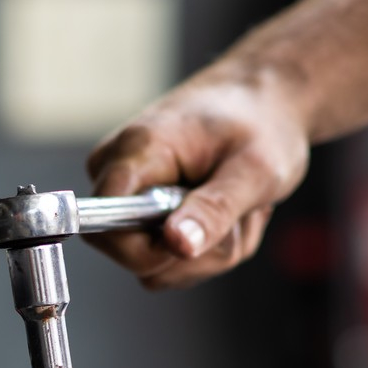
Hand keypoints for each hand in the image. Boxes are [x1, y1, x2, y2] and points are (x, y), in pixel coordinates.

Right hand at [85, 63, 310, 291]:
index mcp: (136, 151)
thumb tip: (177, 244)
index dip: (146, 250)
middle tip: (238, 216)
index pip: (101, 224)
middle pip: (131, 255)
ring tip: (237, 208)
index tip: (196, 237)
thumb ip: (214, 209)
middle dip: (196, 254)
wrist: (267, 101)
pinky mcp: (143, 214)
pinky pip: (167, 261)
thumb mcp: (255, 169)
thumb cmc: (261, 121)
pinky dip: (208, 249)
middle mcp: (119, 174)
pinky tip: (227, 212)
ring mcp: (128, 197)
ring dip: (210, 252)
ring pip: (157, 266)